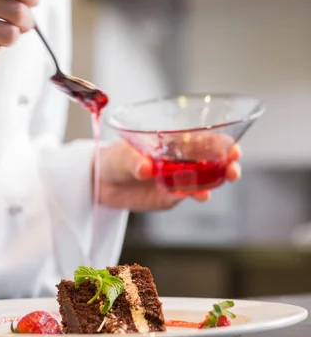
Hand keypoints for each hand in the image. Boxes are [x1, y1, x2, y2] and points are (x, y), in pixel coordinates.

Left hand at [98, 140, 240, 211]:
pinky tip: (199, 195)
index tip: (232, 147)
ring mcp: (179, 179)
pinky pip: (188, 195)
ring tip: (220, 183)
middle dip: (228, 164)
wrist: (102, 183)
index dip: (221, 143)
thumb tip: (145, 168)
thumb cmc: (115, 158)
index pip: (204, 139)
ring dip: (217, 181)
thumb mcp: (122, 155)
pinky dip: (197, 195)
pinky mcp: (171, 196)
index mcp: (174, 141)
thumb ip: (134, 161)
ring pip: (205, 180)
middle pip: (212, 160)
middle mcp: (182, 159)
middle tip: (234, 169)